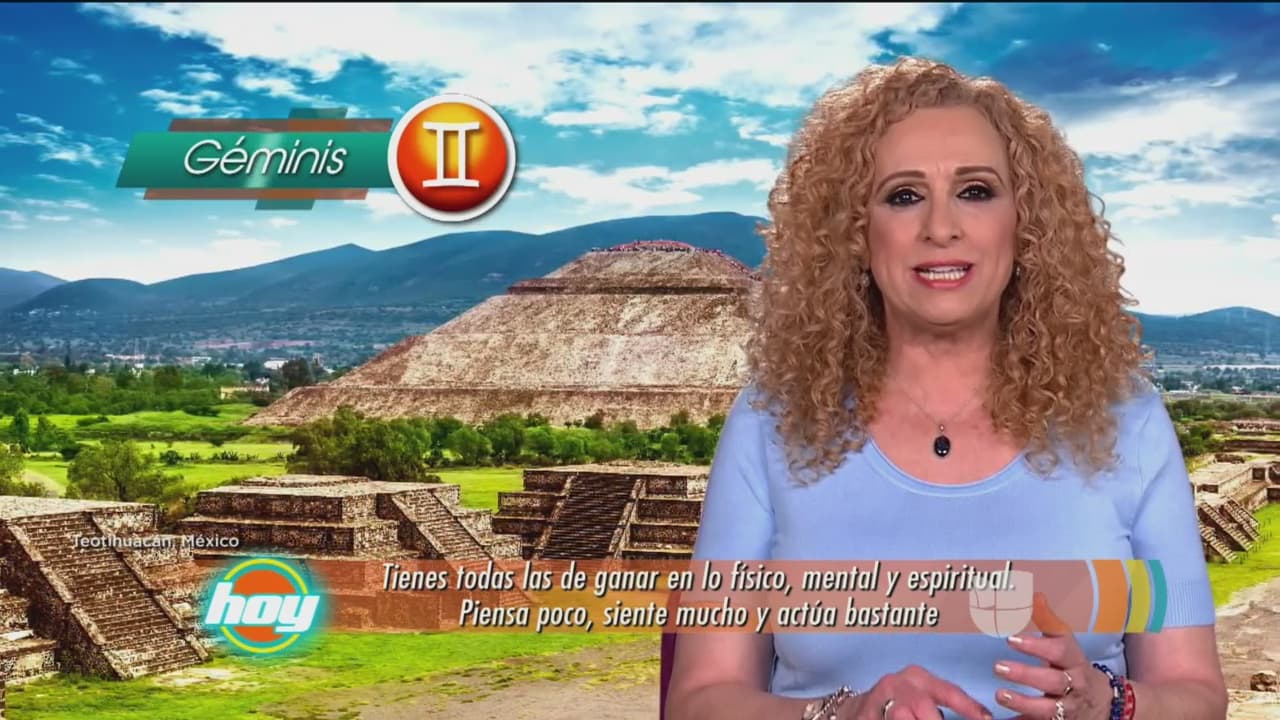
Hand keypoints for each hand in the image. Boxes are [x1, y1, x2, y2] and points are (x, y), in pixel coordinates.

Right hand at [839, 664, 992, 719]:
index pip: (948, 691)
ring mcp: (879, 700)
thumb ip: (941, 708)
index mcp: (917, 678)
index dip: (969, 706)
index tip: (986, 718)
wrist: (854, 711)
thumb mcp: (920, 699)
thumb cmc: (896, 705)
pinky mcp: (866, 713)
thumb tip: (978, 717)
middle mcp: (898, 684)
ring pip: (903, 715)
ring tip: (912, 719)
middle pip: (924, 707)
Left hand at [994, 592, 1112, 719]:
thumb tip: (1036, 595)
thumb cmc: (1074, 667)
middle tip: (998, 666)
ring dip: (1024, 703)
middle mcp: (1074, 685)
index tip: (1011, 640)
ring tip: (1000, 694)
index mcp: (1075, 661)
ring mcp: (1068, 708)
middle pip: (1054, 681)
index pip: (1060, 651)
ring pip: (1048, 708)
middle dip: (1026, 674)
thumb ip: (1048, 621)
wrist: (1103, 704)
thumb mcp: (1066, 643)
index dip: (1037, 645)